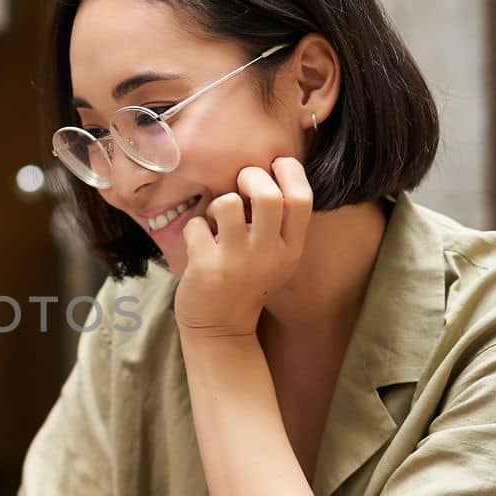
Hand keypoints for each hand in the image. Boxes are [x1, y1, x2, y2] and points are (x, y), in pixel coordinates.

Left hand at [176, 157, 312, 338]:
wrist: (221, 329)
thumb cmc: (246, 281)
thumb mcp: (276, 256)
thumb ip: (278, 222)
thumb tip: (265, 168)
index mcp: (292, 248)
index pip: (301, 198)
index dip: (288, 171)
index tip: (273, 166)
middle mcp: (269, 255)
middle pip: (267, 195)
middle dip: (249, 176)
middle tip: (240, 184)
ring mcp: (237, 262)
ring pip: (226, 204)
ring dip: (217, 203)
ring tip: (217, 220)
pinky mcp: (207, 268)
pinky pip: (196, 224)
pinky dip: (194, 228)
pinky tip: (200, 244)